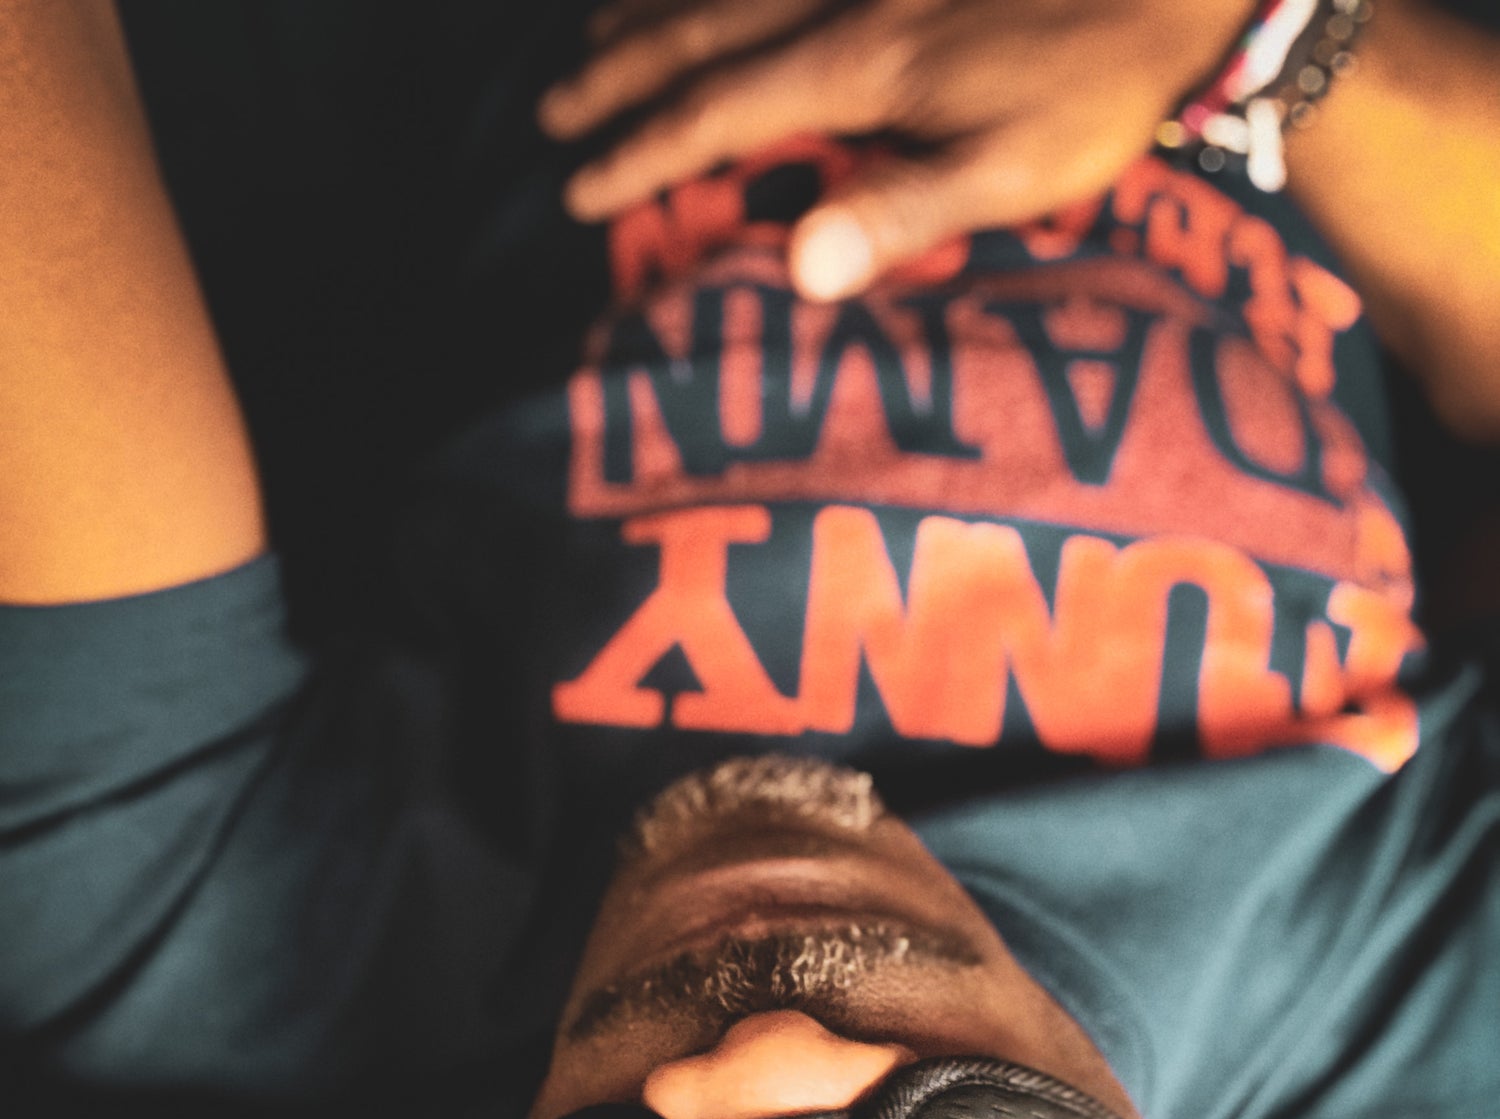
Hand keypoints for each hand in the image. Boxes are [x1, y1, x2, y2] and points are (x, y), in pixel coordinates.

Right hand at [539, 0, 1254, 298]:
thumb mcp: (1008, 171)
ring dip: (658, 9)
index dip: (643, 151)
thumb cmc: (1096, 87)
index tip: (579, 188)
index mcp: (859, 65)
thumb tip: (803, 269)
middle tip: (553, 109)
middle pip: (702, 30)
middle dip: (621, 73)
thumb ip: (900, 213)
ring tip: (599, 33)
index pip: (720, 110)